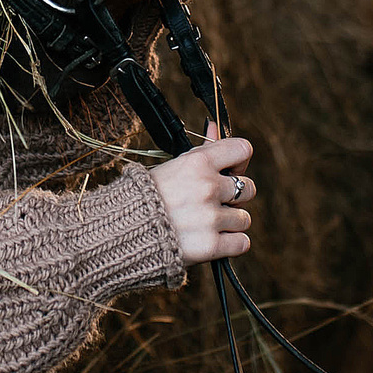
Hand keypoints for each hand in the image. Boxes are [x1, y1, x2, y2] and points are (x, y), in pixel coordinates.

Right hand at [151, 121, 254, 264]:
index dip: (239, 162)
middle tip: (215, 203)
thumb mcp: (173, 166)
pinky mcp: (210, 246)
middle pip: (249, 188)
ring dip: (229, 223)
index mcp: (198, 163)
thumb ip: (201, 150)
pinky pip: (242, 242)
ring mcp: (210, 218)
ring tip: (206, 224)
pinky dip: (231, 244)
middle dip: (235, 196)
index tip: (229, 172)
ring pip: (244, 218)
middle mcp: (207, 188)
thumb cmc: (148, 196)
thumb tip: (215, 126)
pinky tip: (213, 239)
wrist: (123, 232)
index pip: (243, 149)